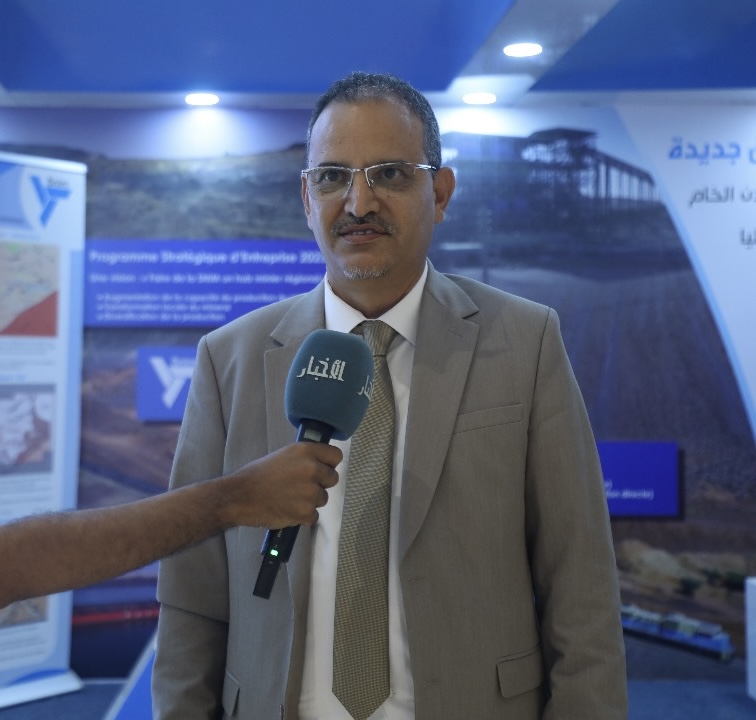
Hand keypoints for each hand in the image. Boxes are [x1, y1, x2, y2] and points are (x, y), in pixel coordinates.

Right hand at [220, 443, 341, 528]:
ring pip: (323, 498)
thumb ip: (305, 458)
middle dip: (320, 484)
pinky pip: (314, 515)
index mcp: (306, 451)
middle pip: (333, 478)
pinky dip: (303, 516)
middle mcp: (312, 469)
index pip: (336, 456)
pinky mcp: (306, 512)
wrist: (240, 496)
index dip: (329, 463)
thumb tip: (320, 463)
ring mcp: (311, 492)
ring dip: (310, 501)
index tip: (322, 468)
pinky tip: (288, 510)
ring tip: (290, 498)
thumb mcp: (283, 455)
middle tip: (302, 486)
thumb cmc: (258, 474)